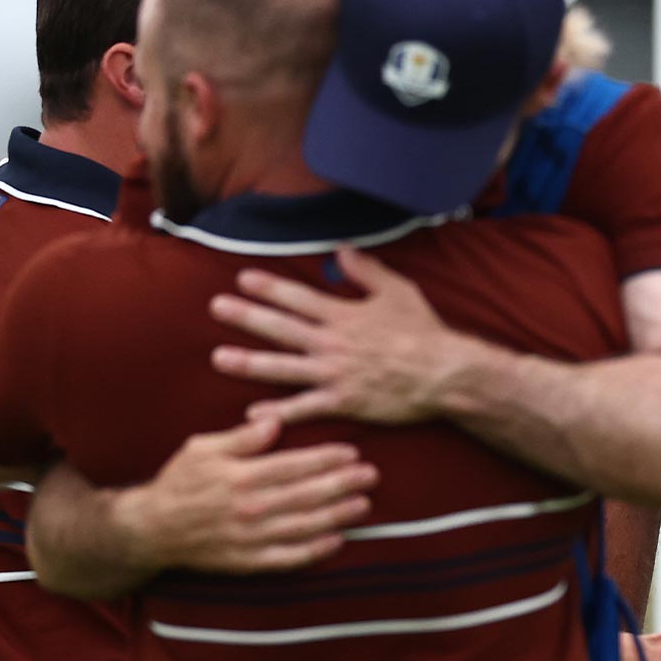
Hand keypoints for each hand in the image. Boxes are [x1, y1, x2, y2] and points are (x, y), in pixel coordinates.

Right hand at [114, 416, 377, 572]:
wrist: (152, 530)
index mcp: (240, 476)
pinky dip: (313, 552)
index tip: (352, 452)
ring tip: (364, 505)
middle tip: (372, 475)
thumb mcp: (202, 448)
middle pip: (305, 495)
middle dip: (342, 485)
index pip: (293, 465)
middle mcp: (249, 508)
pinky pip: (287, 558)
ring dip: (337, 516)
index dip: (326, 458)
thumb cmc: (180, 482)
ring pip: (303, 527)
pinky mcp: (247, 562)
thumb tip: (273, 420)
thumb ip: (241, 437)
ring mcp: (249, 538)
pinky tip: (337, 541)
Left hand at [209, 247, 472, 424]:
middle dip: (246, 317)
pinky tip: (252, 413)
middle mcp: (332, 343)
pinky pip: (305, 408)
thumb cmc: (424, 331)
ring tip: (219, 358)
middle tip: (216, 308)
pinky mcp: (343, 401)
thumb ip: (367, 269)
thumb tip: (341, 247)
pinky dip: (279, 412)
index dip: (268, 287)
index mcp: (344, 315)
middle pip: (281, 328)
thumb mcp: (398, 290)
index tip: (242, 279)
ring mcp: (334, 374)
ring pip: (283, 368)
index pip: (298, 297)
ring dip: (248, 363)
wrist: (444, 373)